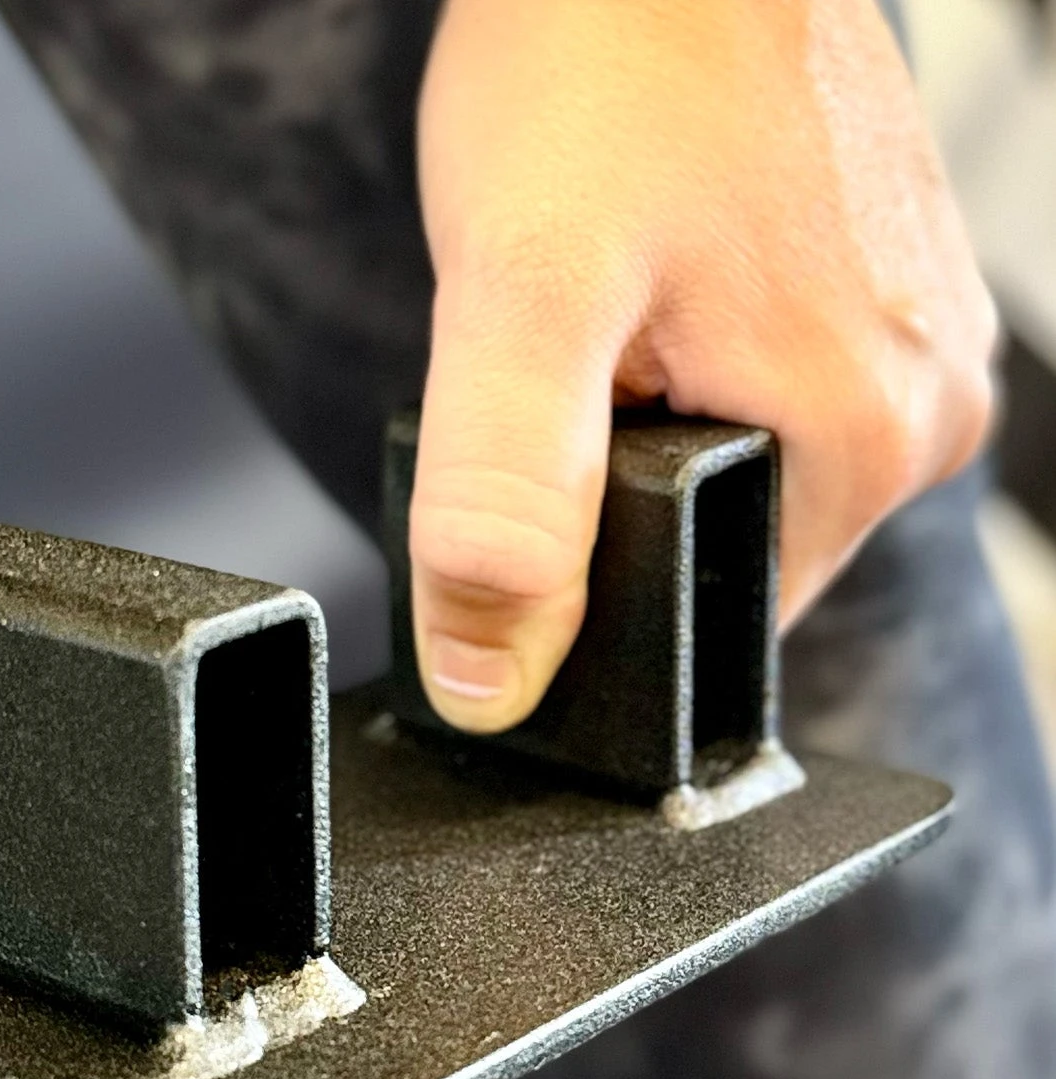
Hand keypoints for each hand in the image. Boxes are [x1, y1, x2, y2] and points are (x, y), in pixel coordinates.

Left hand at [411, 0, 995, 731]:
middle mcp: (924, 396)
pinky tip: (648, 281)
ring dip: (644, 424)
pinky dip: (677, 364)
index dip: (599, 592)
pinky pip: (757, 386)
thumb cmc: (603, 61)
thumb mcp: (525, 299)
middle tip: (572, 362)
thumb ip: (505, 502)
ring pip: (733, 464)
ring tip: (612, 303)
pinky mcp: (876, 284)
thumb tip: (493, 678)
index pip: (710, 624)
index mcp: (866, 439)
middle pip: (722, 545)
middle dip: (620, 497)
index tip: (547, 491)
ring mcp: (909, 334)